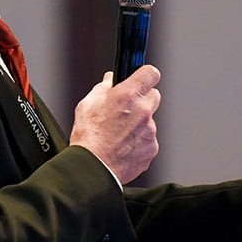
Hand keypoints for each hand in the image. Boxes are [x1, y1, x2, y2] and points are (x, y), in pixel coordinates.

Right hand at [69, 65, 160, 183]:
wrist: (92, 167)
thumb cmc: (88, 137)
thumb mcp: (88, 104)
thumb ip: (104, 88)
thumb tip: (110, 80)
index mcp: (128, 95)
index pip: (151, 73)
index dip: (145, 75)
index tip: (142, 79)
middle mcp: (142, 111)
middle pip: (154, 96)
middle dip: (143, 100)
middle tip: (127, 109)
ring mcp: (150, 130)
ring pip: (150, 120)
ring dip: (140, 123)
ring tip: (120, 133)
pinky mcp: (152, 148)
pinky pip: (149, 139)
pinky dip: (140, 141)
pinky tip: (124, 145)